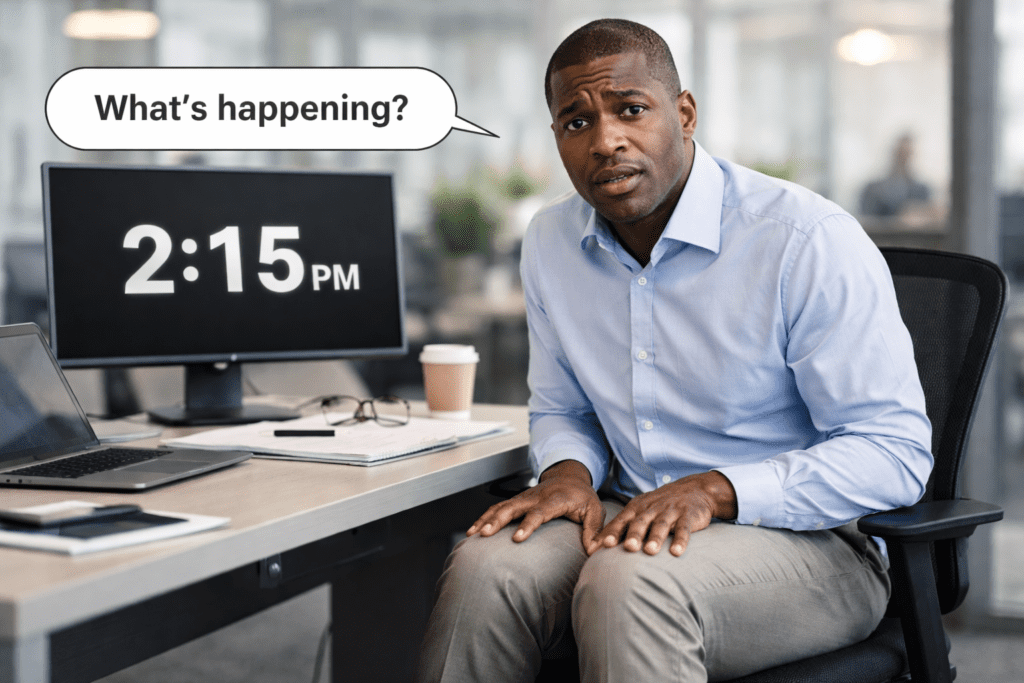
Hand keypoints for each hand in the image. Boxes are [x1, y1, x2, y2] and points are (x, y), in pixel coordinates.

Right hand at [468, 460, 605, 551]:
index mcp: (556, 499)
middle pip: (513, 507)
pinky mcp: (516, 500)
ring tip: (473, 534)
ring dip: (486, 519)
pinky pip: (497, 507)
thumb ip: (593, 531)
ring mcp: (524, 497)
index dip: (528, 525)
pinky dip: (484, 517)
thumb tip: (595, 551)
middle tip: (485, 534)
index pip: (540, 512)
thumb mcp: (594, 511)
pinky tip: (473, 531)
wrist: (570, 477)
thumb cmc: (583, 496)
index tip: (517, 538)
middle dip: (498, 520)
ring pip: (501, 506)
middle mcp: (536, 496)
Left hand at [596, 471, 736, 556]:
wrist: (694, 488)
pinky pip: (684, 528)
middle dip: (633, 534)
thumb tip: (598, 547)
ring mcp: (670, 511)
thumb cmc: (659, 505)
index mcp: (636, 508)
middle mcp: (651, 509)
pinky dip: (681, 540)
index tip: (601, 546)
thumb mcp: (640, 510)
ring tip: (650, 551)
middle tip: (627, 547)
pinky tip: (676, 552)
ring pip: (661, 524)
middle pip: (640, 522)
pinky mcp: (687, 515)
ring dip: (655, 537)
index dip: (612, 533)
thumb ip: (623, 527)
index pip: (621, 521)